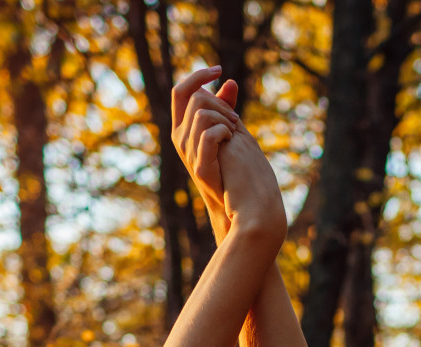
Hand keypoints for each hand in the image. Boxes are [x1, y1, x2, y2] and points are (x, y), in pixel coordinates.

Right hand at [171, 69, 284, 244]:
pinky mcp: (200, 166)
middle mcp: (180, 138)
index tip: (218, 70)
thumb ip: (225, 107)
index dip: (198, 76)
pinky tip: (233, 138)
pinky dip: (225, 131)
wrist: (239, 202)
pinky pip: (209, 134)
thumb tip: (229, 82)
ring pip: (202, 113)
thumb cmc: (234, 166)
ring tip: (236, 132)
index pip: (181, 91)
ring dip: (225, 117)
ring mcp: (188, 153)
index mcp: (183, 128)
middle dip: (220, 102)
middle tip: (236, 120)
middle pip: (193, 98)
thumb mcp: (227, 131)